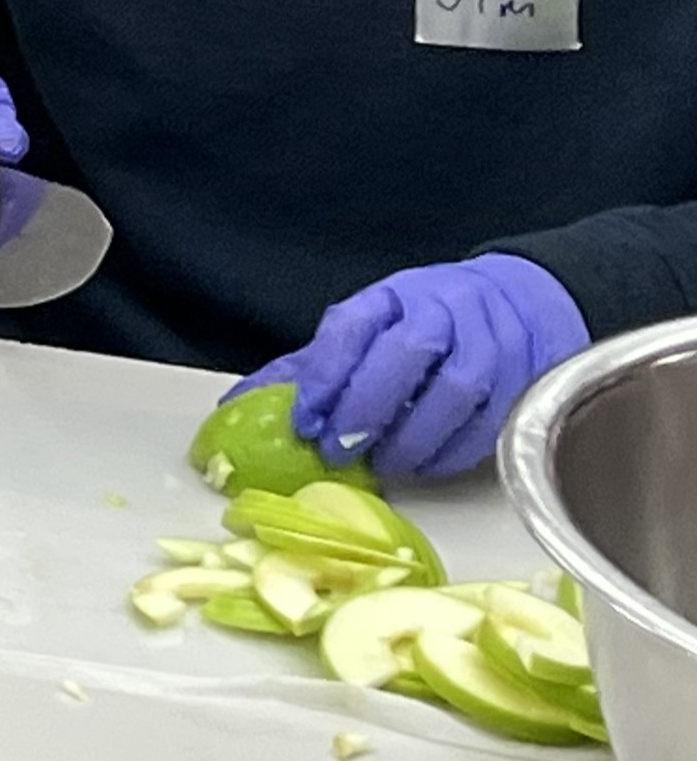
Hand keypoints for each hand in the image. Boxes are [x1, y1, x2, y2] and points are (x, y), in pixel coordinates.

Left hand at [237, 256, 589, 480]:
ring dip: (413, 436)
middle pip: (407, 351)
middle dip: (367, 405)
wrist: (518, 306)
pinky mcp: (524, 380)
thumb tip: (237, 405)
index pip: (354, 324)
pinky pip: (489, 420)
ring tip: (382, 465)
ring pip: (456, 388)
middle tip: (337, 449)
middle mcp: (444, 309)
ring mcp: (491, 342)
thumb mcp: (366, 330)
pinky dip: (452, 450)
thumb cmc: (423, 326)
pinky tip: (424, 465)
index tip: (303, 418)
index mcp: (392, 295)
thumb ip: (309, 367)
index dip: (325, 373)